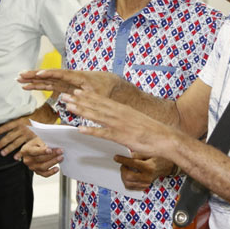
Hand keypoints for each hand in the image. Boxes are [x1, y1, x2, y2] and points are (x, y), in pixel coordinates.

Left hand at [0, 115, 36, 159]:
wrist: (45, 117)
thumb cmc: (32, 118)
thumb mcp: (23, 117)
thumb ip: (15, 123)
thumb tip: (4, 128)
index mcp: (18, 122)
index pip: (7, 127)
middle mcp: (22, 128)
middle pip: (10, 136)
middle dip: (2, 143)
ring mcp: (27, 134)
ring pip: (16, 143)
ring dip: (8, 148)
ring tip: (2, 153)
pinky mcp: (33, 139)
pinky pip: (25, 147)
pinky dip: (20, 152)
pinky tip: (15, 157)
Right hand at [19, 69, 123, 97]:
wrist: (109, 83)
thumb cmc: (105, 88)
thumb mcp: (100, 94)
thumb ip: (89, 98)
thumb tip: (77, 102)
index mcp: (78, 77)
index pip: (61, 74)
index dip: (49, 74)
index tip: (38, 74)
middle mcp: (69, 77)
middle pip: (49, 75)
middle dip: (34, 75)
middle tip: (20, 75)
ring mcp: (65, 81)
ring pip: (47, 80)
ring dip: (33, 80)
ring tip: (19, 80)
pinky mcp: (64, 86)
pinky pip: (49, 85)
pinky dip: (39, 85)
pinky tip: (29, 86)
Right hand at [21, 137, 62, 176]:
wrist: (33, 148)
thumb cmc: (36, 143)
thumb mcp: (38, 140)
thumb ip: (43, 144)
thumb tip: (51, 148)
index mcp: (26, 150)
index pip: (34, 151)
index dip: (42, 151)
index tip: (50, 150)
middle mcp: (27, 160)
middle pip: (40, 159)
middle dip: (52, 155)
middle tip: (60, 151)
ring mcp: (32, 167)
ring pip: (42, 167)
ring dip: (53, 162)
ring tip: (61, 158)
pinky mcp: (37, 172)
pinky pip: (44, 174)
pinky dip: (51, 172)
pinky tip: (57, 168)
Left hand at [61, 90, 175, 159]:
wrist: (165, 137)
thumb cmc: (152, 130)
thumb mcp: (136, 119)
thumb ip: (124, 117)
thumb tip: (117, 117)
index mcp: (122, 109)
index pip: (102, 100)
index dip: (87, 96)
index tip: (76, 91)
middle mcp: (119, 114)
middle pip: (95, 105)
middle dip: (79, 100)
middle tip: (64, 96)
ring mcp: (119, 124)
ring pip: (96, 116)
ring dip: (81, 111)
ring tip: (68, 107)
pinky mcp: (121, 136)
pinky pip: (103, 133)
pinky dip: (91, 131)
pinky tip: (80, 129)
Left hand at [116, 155, 176, 190]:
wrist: (166, 167)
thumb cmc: (158, 158)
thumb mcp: (149, 153)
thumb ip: (138, 154)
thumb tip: (127, 154)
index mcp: (149, 167)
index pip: (133, 163)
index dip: (123, 160)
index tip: (116, 157)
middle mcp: (147, 177)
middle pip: (128, 176)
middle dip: (123, 170)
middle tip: (123, 164)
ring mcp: (146, 183)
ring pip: (128, 183)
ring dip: (123, 176)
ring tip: (126, 170)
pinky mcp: (144, 186)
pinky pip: (130, 187)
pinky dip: (127, 181)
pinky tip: (128, 175)